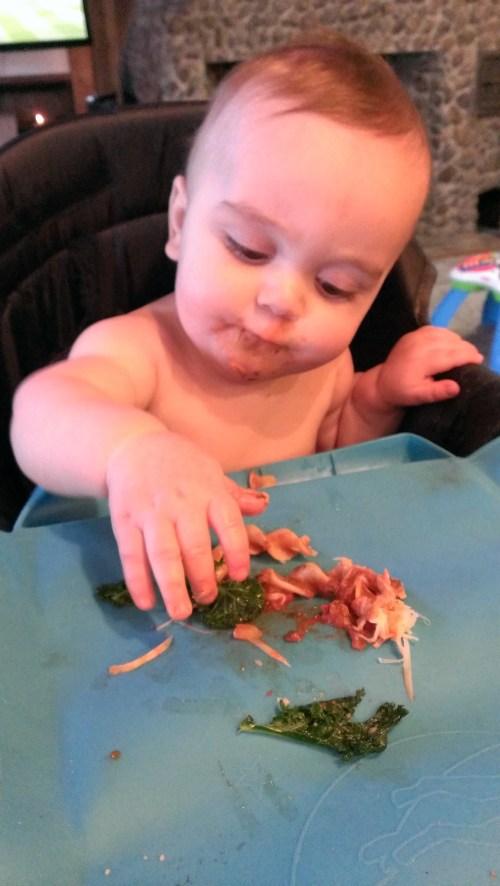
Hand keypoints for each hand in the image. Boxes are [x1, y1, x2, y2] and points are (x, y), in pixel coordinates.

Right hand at [106, 430, 268, 618]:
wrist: (132, 445)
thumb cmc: (179, 463)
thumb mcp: (210, 471)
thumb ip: (233, 495)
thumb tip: (261, 506)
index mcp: (208, 490)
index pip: (229, 523)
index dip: (236, 551)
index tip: (239, 576)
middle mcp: (181, 503)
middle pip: (194, 545)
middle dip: (203, 578)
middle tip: (208, 600)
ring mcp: (151, 513)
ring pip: (163, 554)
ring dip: (172, 586)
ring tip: (181, 613)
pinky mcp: (124, 521)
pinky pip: (131, 555)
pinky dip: (138, 581)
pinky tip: (147, 603)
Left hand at [377, 326, 482, 406]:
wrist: (382, 382)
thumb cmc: (402, 392)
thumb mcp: (418, 397)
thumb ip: (437, 392)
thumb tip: (457, 387)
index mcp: (422, 360)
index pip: (453, 354)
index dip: (469, 356)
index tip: (479, 361)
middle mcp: (420, 344)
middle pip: (452, 342)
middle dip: (466, 349)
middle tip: (475, 358)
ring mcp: (415, 336)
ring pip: (446, 334)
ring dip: (458, 342)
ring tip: (465, 352)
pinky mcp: (413, 333)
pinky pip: (436, 329)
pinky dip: (447, 335)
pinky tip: (451, 344)